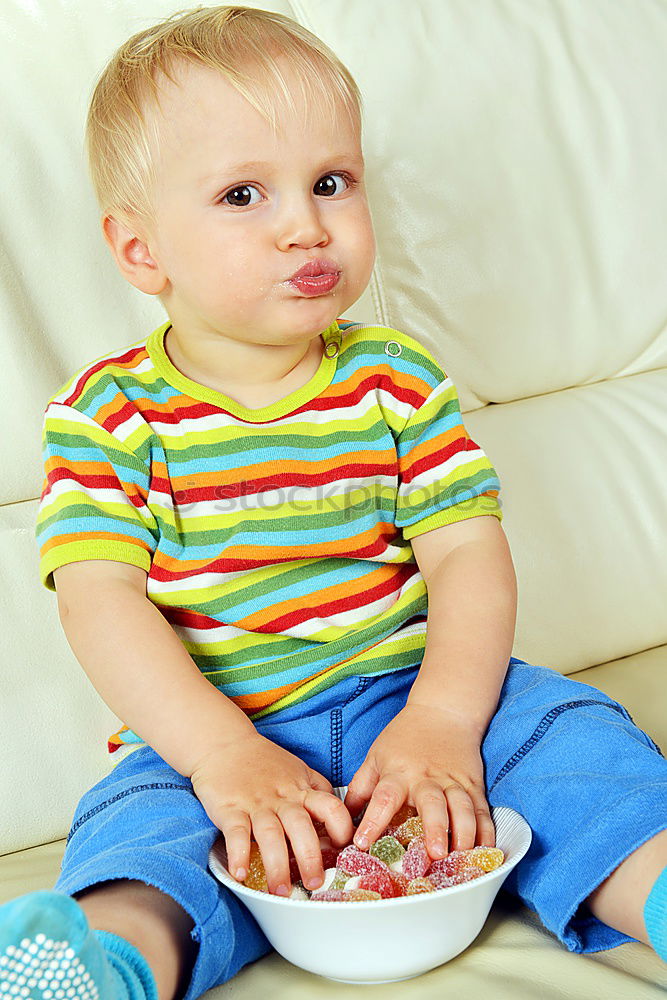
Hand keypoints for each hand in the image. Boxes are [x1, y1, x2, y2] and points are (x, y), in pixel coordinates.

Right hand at [190, 732, 353, 895]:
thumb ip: (316, 792)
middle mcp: (282, 798)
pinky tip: (240, 873)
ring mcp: (256, 803)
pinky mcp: (230, 808)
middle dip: (310, 858)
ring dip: (277, 865)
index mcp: (302, 789)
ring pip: (271, 834)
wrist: (225, 744)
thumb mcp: (298, 770)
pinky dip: (238, 854)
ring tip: (280, 891)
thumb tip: (336, 820)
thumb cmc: (264, 761)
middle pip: (302, 827)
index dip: (341, 829)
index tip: (344, 852)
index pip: (331, 807)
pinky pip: (237, 833)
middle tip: (315, 884)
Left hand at [343, 702, 494, 860]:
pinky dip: (487, 831)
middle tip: (435, 854)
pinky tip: (487, 849)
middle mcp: (427, 779)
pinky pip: (483, 810)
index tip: (362, 844)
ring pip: (463, 808)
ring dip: (464, 832)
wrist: (443, 711)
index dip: (372, 821)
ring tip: (463, 855)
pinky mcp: (474, 785)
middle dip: (435, 829)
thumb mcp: (376, 756)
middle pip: (432, 804)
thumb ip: (360, 787)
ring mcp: (454, 782)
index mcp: (398, 774)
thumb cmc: (405, 737)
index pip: (383, 798)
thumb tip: (342, 819)